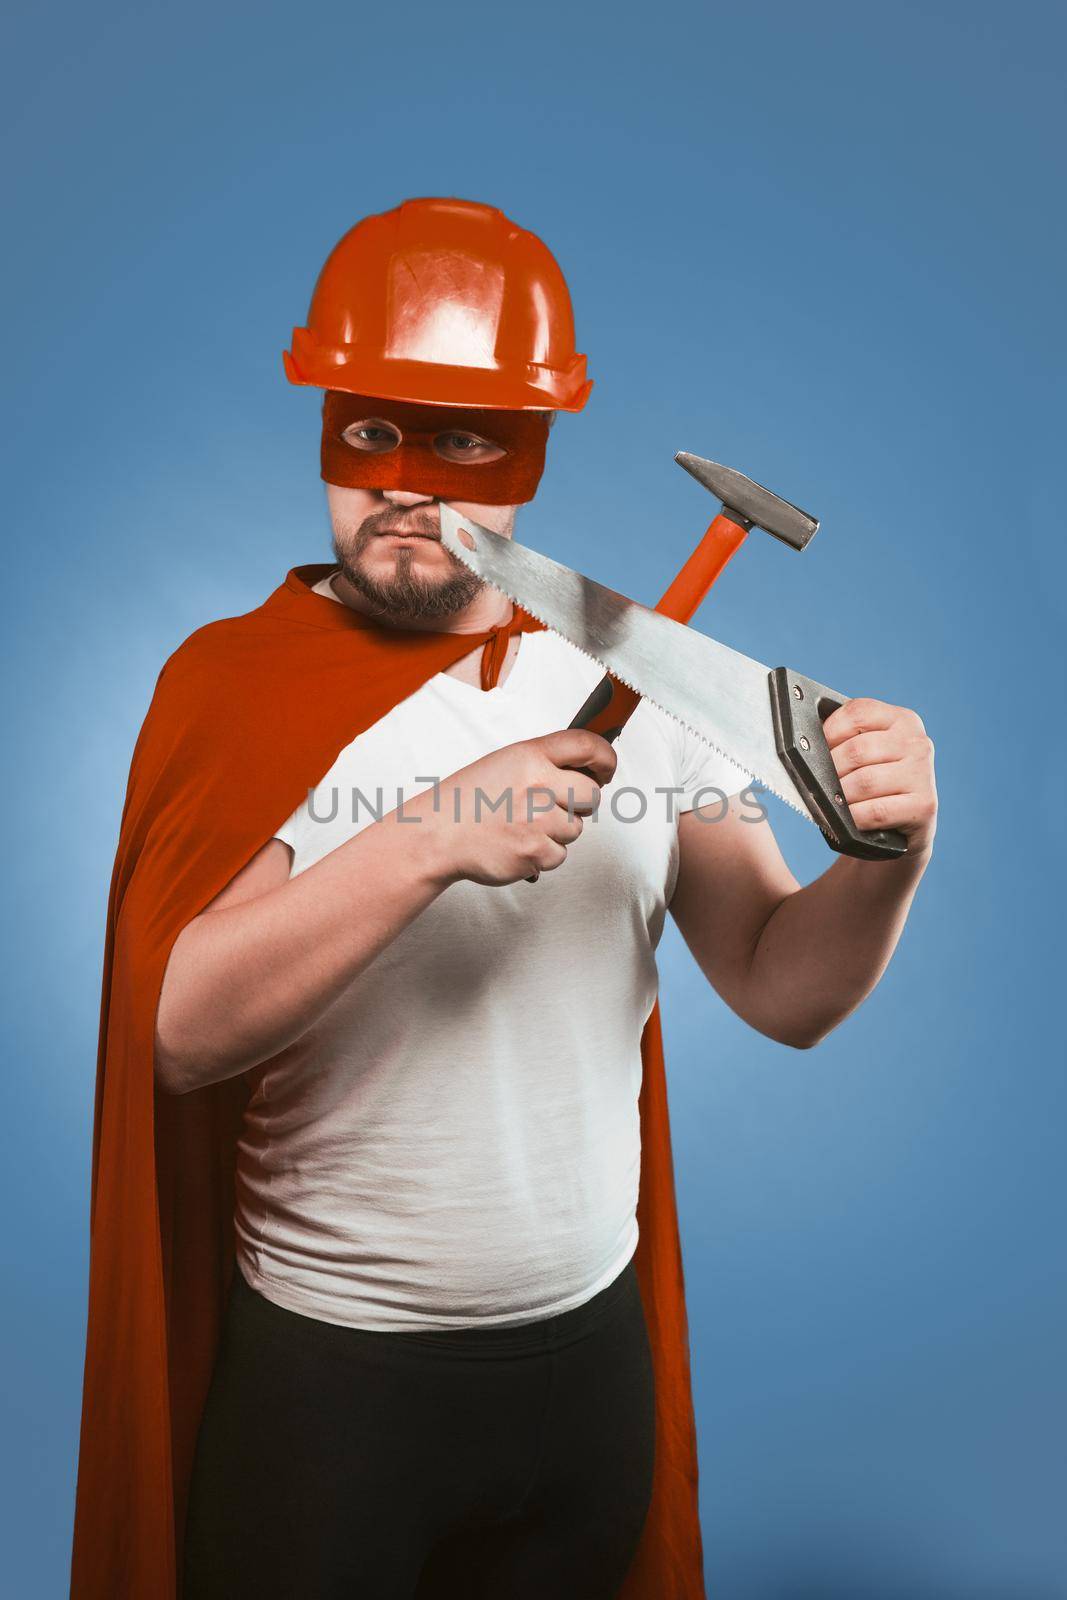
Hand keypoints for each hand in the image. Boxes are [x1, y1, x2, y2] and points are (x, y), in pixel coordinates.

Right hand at [408, 729, 616, 887]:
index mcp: (530, 756)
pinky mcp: (535, 852)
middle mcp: (538, 784)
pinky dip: (542, 855)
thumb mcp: (504, 764)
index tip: (606, 769)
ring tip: (523, 827)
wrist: (438, 835)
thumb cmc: (468, 800)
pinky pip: (559, 855)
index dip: (606, 758)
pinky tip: (517, 844)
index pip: (587, 746)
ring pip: (576, 829)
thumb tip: (585, 774)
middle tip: (555, 808)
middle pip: (592, 795)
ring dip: (557, 832)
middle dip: (580, 804)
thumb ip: (543, 764)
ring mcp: (538, 820)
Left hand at [822, 698, 937, 857]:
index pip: (858, 712)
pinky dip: (855, 817)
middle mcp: (917, 742)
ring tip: (836, 804)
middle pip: (857, 750)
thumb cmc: (876, 787)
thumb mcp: (867, 756)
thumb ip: (846, 741)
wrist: (905, 827)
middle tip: (822, 785)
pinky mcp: (924, 805)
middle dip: (831, 771)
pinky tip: (850, 820)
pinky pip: (876, 810)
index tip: (818, 750)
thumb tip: (808, 745)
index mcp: (902, 720)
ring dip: (842, 797)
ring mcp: (923, 773)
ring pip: (864, 781)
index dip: (829, 732)